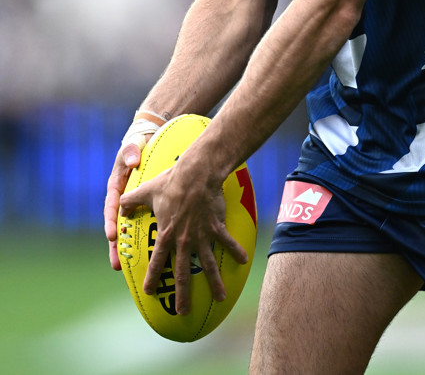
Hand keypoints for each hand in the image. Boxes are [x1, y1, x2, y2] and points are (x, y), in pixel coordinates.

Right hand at [103, 135, 147, 270]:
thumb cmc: (135, 148)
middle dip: (116, 247)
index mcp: (116, 188)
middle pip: (117, 227)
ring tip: (127, 269)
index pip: (112, 207)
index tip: (112, 235)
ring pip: (128, 231)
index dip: (111, 222)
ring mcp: (131, 207)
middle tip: (116, 264)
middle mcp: (121, 200)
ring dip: (127, 250)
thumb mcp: (131, 148)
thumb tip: (132, 161)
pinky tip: (150, 256)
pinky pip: (142, 226)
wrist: (143, 147)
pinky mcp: (142, 209)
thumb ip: (130, 152)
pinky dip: (143, 240)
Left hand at [118, 158, 247, 314]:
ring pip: (208, 265)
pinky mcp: (216, 226)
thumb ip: (131, 201)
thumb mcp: (146, 191)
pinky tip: (243, 261)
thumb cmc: (170, 182)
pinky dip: (235, 251)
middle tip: (183, 312)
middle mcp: (184, 240)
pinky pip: (227, 242)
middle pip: (182, 273)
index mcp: (166, 234)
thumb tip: (120, 207)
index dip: (152, 278)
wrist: (196, 174)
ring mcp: (201, 235)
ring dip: (214, 283)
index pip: (157, 262)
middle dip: (182, 294)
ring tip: (220, 298)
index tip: (150, 292)